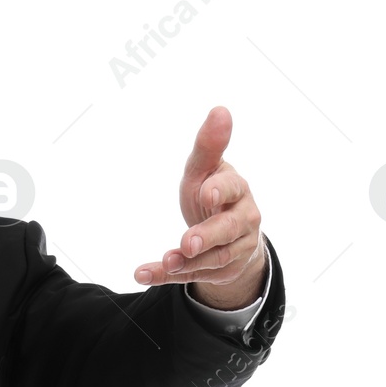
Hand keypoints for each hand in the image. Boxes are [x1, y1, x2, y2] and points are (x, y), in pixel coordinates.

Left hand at [133, 106, 265, 309]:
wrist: (232, 234)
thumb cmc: (214, 192)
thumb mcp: (206, 169)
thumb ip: (209, 146)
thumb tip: (220, 110)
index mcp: (237, 190)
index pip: (233, 187)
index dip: (221, 190)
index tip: (207, 192)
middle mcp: (242, 220)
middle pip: (229, 228)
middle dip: (208, 235)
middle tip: (188, 242)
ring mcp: (235, 248)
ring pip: (214, 258)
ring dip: (188, 263)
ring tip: (166, 261)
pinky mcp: (221, 270)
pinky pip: (193, 276)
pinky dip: (166, 276)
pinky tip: (142, 274)